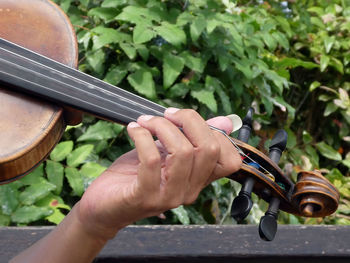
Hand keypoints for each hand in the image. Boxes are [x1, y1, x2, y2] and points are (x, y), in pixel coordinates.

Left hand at [77, 108, 241, 240]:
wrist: (104, 205)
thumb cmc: (135, 174)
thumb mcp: (165, 150)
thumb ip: (191, 137)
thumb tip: (226, 122)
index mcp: (198, 179)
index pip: (229, 159)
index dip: (213, 130)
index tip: (185, 119)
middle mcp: (190, 190)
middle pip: (209, 148)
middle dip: (188, 120)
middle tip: (164, 115)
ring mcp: (170, 196)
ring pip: (184, 152)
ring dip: (162, 127)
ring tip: (144, 122)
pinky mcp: (146, 197)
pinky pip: (151, 160)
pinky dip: (142, 136)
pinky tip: (133, 130)